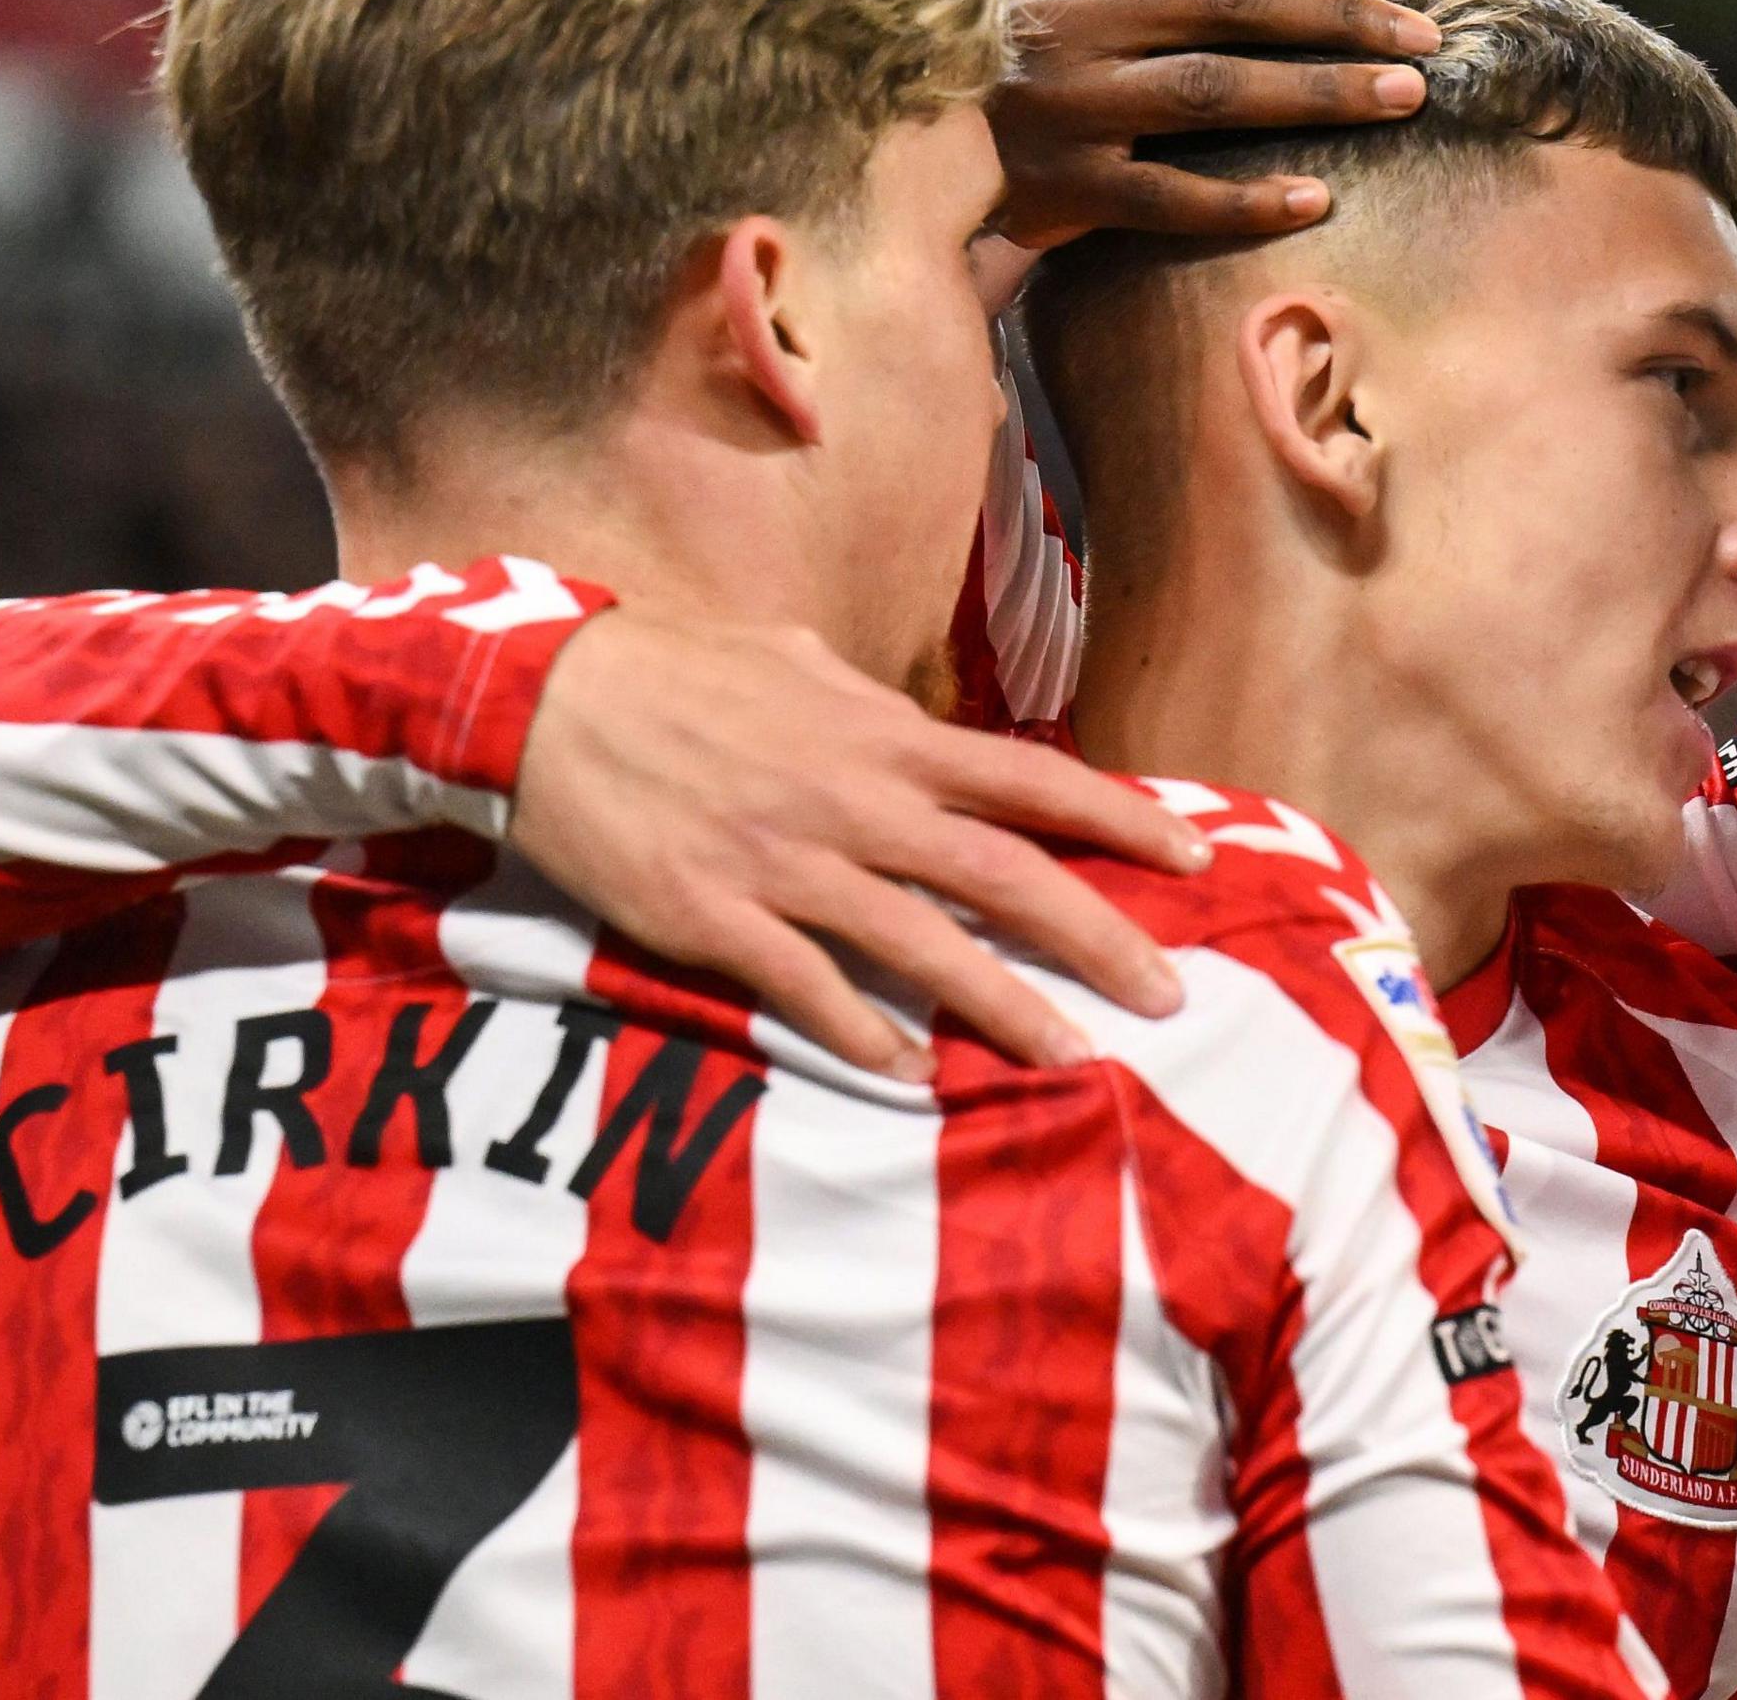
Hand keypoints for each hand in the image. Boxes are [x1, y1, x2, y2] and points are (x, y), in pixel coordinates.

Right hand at [507, 607, 1211, 1078]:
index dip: (1120, 819)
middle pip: (1007, 876)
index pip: (1032, 778)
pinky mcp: (719, 919)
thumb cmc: (670, 669)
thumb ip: (865, 704)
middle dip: (1098, 937)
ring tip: (1074, 1060)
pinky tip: (918, 1076)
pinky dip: (870, 1037)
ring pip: (927, 947)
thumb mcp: (791, 661)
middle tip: (1168, 997)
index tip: (1193, 859)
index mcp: (883, 735)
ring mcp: (790, 865)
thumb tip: (912, 726)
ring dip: (1007, 1010)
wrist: (543, 698)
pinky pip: (812, 991)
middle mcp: (856, 801)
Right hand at [978, 0, 1438, 265]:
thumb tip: (1296, 6)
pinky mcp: (1057, 186)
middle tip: (1422, 49)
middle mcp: (1066, 23)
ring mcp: (1061, 105)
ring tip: (1397, 102)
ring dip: (1318, 93)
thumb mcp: (1053, 11)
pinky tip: (1314, 199)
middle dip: (1339, 23)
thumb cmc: (995, 86)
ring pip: (1213, 91)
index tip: (1386, 7)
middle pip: (1231, 6)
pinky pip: (1170, 195)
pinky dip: (1247, 199)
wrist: (884, 162)